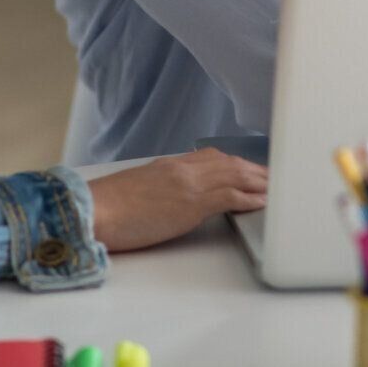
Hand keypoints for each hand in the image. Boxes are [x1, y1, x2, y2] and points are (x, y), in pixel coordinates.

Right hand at [85, 148, 267, 252]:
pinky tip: (261, 202)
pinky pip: (229, 195)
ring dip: (258, 182)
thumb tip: (171, 197)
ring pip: (234, 176)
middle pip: (228, 163)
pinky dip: (249, 197)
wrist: (92, 211)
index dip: (233, 162)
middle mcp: (182, 169)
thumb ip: (161, 187)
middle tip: (271, 176)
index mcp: (169, 165)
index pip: (210, 157)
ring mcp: (188, 184)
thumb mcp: (138, 189)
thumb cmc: (107, 207)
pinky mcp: (191, 203)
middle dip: (253, 170)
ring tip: (275, 187)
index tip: (247, 167)